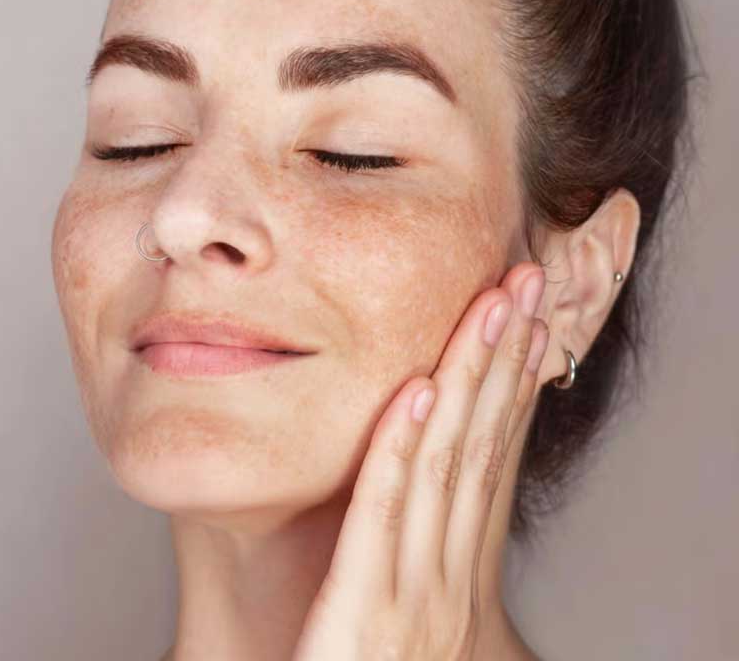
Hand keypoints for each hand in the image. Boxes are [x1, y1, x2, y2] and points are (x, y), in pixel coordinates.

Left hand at [291, 262, 549, 659]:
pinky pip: (386, 517)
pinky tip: (415, 392)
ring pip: (448, 467)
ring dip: (468, 380)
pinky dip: (400, 450)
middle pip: (482, 447)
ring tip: (488, 307)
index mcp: (454, 575)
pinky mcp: (364, 612)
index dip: (510, 384)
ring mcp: (414, 595)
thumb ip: (401, 551)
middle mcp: (449, 579)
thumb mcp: (392, 611)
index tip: (527, 319)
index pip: (490, 460)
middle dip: (503, 359)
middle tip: (526, 281)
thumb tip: (401, 474)